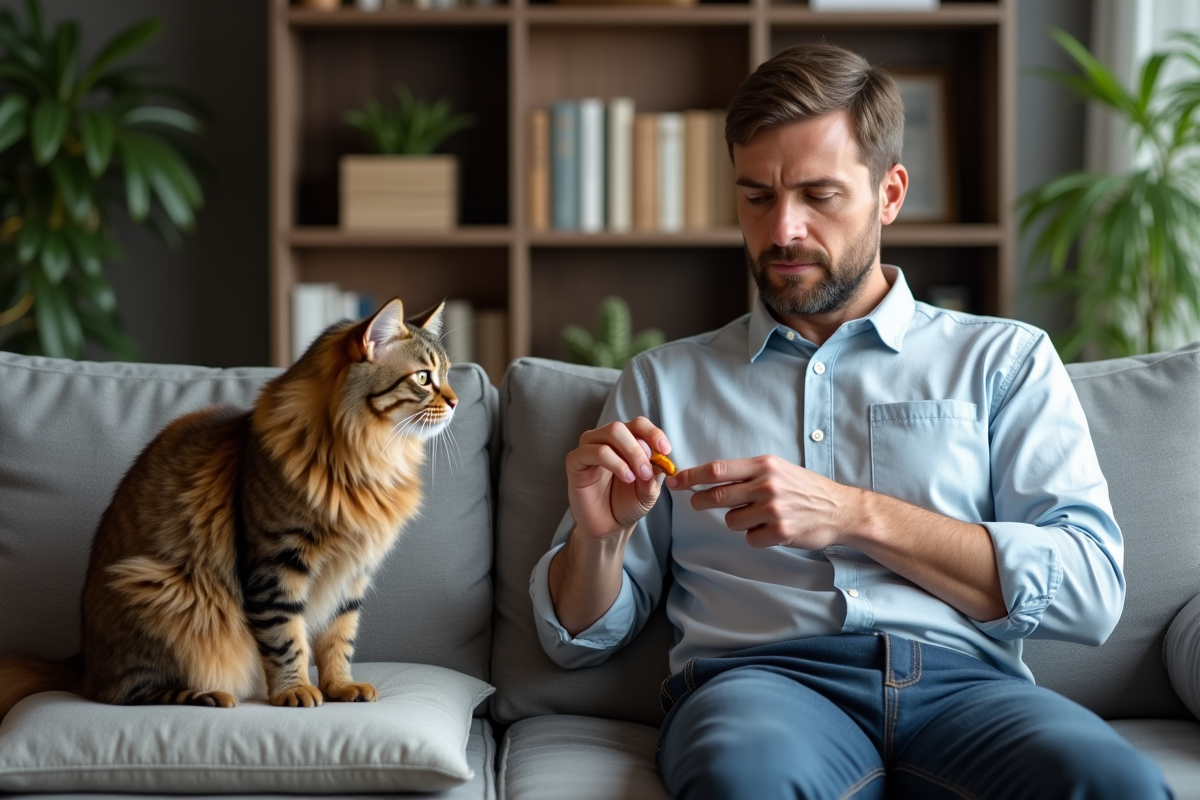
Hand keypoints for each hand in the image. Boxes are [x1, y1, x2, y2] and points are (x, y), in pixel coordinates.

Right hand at [565, 417, 672, 540]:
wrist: (609, 527)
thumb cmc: (627, 504)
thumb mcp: (649, 489)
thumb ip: (655, 473)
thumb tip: (661, 458)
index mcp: (624, 442)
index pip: (638, 424)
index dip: (653, 433)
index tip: (665, 450)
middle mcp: (605, 440)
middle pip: (621, 426)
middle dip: (639, 447)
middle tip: (647, 471)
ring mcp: (589, 448)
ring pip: (610, 433)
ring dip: (630, 453)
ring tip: (637, 477)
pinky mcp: (575, 461)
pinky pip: (593, 451)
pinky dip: (614, 462)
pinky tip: (625, 477)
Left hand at [668, 455, 858, 548]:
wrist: (839, 509)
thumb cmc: (805, 488)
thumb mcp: (778, 469)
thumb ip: (748, 473)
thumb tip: (710, 478)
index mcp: (764, 465)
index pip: (717, 469)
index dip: (691, 476)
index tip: (675, 480)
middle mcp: (767, 485)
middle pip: (717, 495)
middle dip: (700, 501)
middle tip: (696, 503)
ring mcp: (773, 509)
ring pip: (732, 520)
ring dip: (738, 521)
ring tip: (757, 516)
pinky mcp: (780, 531)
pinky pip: (750, 538)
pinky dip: (756, 536)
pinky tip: (771, 529)